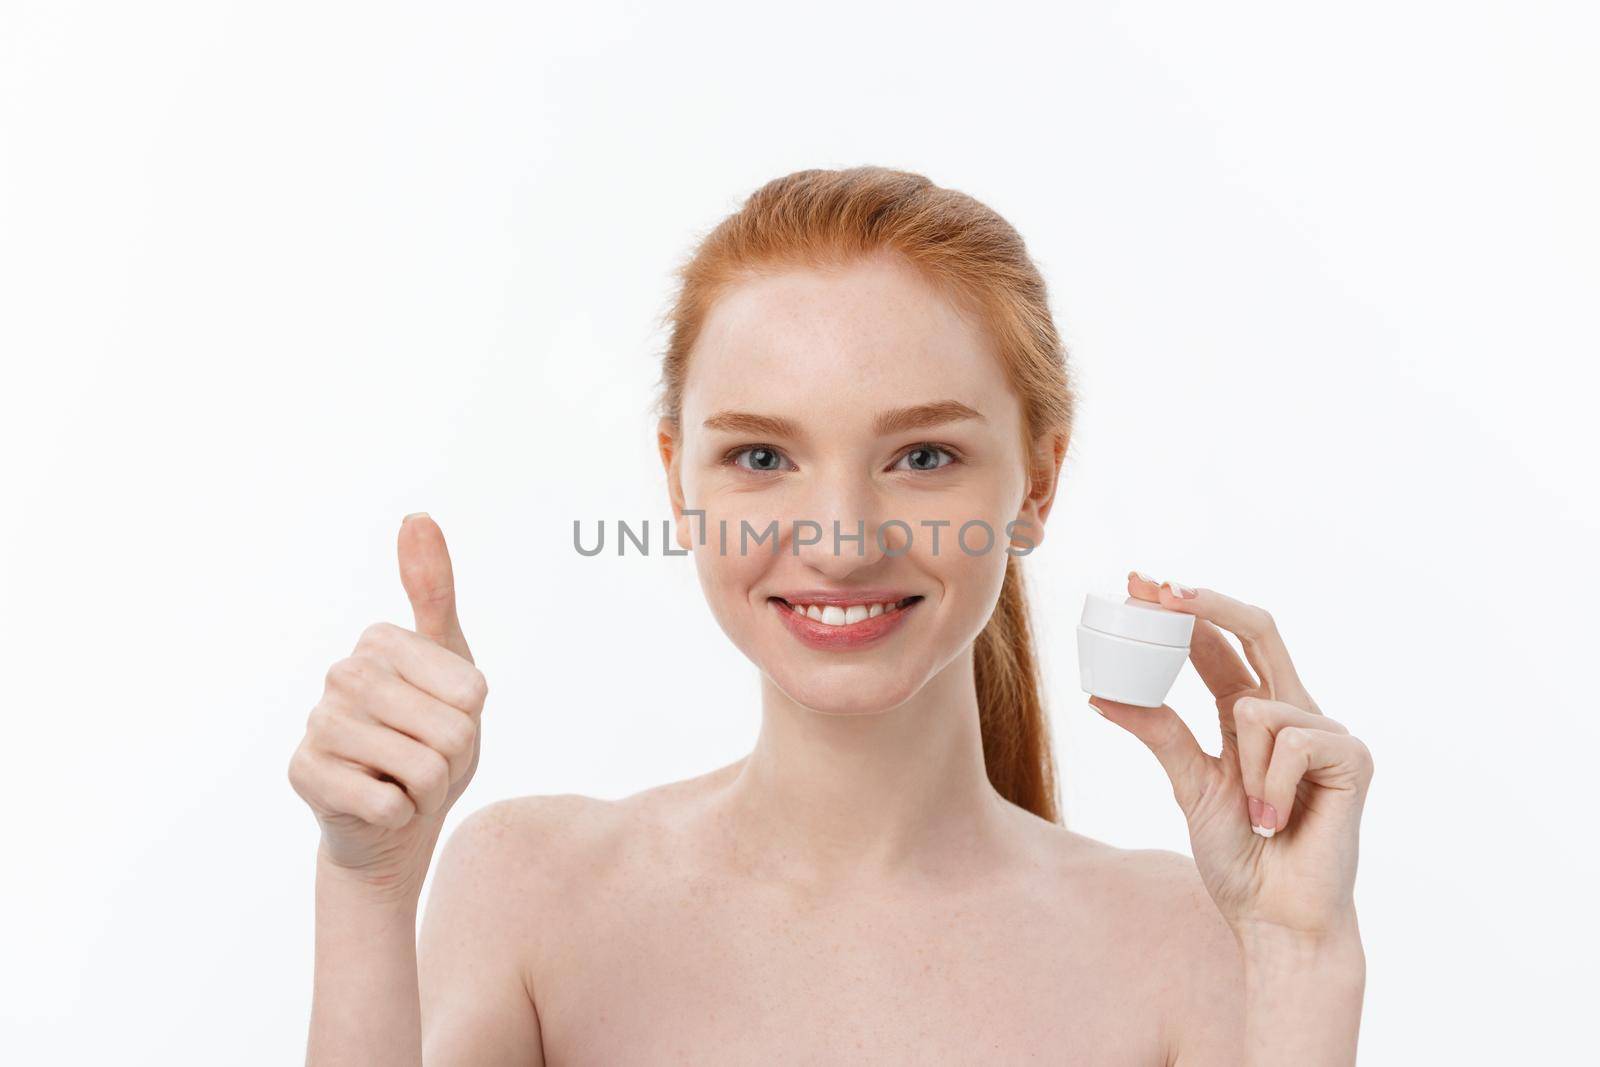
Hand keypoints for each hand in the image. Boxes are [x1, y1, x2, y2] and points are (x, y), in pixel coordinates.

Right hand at [287, 513, 487, 903]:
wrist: (394, 820)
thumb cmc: (430, 738)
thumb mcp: (452, 663)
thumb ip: (435, 590)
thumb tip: (417, 515)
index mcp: (380, 642)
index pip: (470, 691)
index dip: (471, 721)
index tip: (443, 721)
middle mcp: (341, 673)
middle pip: (450, 730)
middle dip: (453, 760)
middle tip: (426, 761)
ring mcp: (317, 723)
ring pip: (423, 769)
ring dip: (427, 791)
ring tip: (402, 782)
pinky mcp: (302, 773)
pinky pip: (388, 802)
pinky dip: (398, 815)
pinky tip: (378, 806)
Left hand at [1088, 573, 1373, 942]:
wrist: (1275, 916)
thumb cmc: (1239, 857)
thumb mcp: (1189, 784)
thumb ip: (1158, 733)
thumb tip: (1100, 694)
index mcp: (1250, 714)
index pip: (1218, 645)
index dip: (1183, 612)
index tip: (1137, 585)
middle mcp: (1290, 711)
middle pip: (1258, 630)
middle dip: (1206, 605)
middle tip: (1158, 588)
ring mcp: (1327, 732)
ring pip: (1255, 706)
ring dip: (1241, 769)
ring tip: (1254, 814)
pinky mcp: (1354, 757)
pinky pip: (1292, 740)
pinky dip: (1271, 786)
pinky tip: (1279, 820)